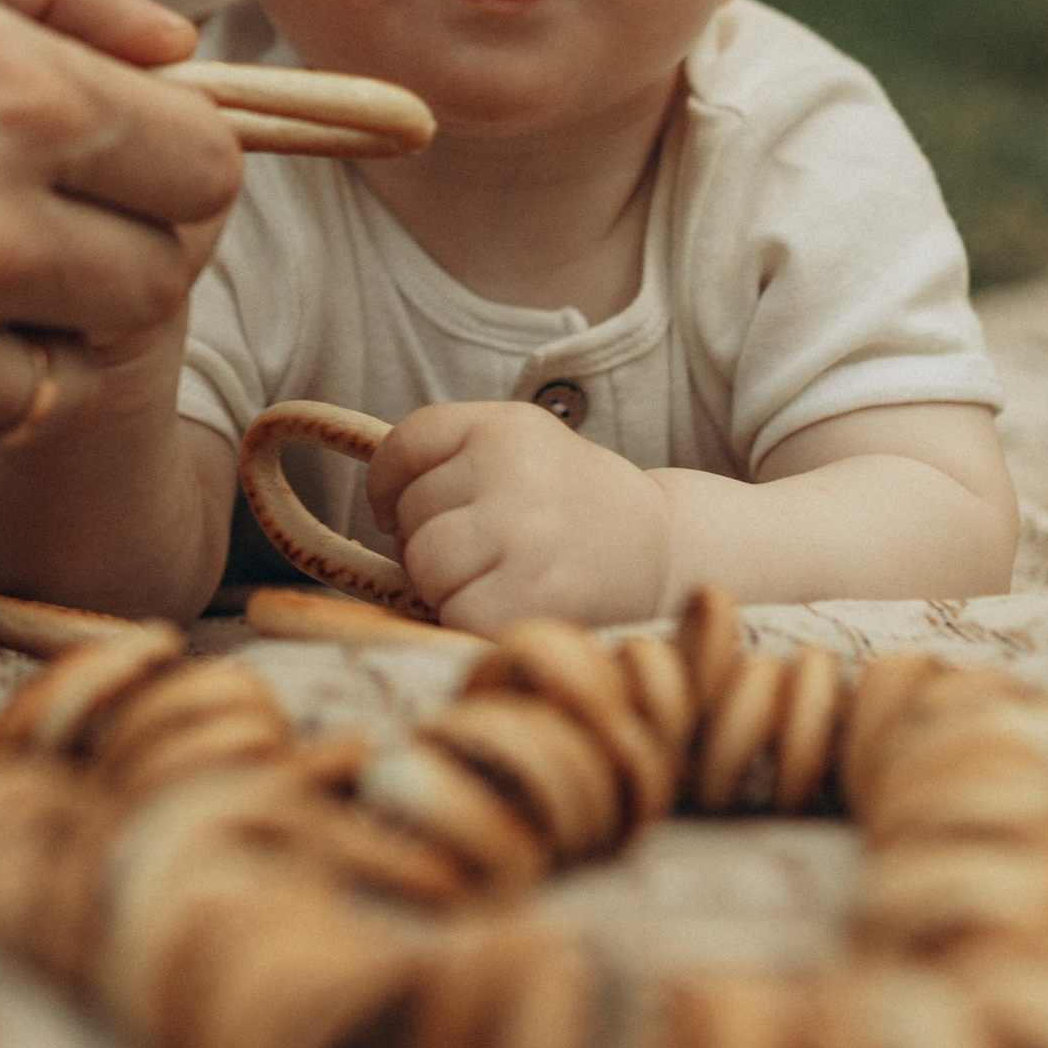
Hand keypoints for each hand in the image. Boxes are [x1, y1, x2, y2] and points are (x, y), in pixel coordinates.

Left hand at [366, 400, 671, 634]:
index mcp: (507, 424)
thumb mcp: (523, 453)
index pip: (406, 443)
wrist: (669, 552)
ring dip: (445, 587)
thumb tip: (378, 512)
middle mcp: (515, 469)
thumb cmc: (575, 508)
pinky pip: (455, 614)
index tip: (393, 513)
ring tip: (495, 581)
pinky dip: (470, 623)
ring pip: (425, 566)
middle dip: (430, 544)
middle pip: (411, 515)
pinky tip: (511, 609)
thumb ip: (452, 461)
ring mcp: (525, 532)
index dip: (386, 485)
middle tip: (483, 554)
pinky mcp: (535, 595)